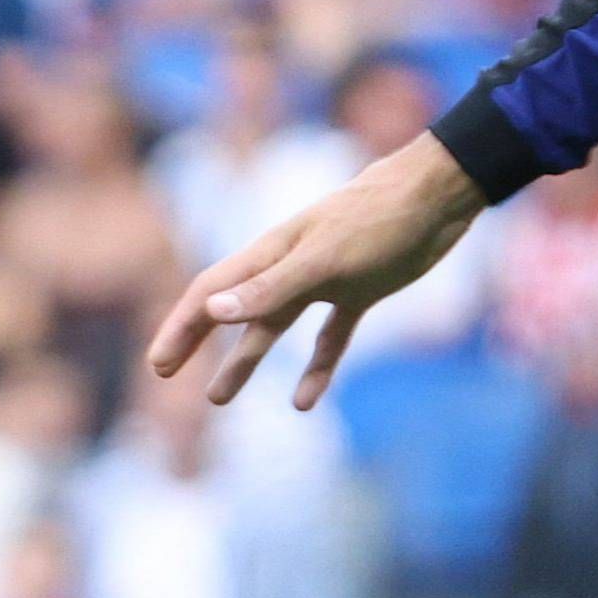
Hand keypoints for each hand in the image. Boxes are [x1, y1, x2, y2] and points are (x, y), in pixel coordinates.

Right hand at [144, 135, 486, 411]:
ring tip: (218, 397)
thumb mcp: (323, 260)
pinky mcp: (359, 291)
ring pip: (274, 328)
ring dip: (245, 361)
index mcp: (271, 254)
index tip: (159, 364)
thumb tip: (213, 312)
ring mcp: (324, 281)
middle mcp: (290, 268)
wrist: (437, 196)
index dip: (181, 328)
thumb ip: (270, 288)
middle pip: (233, 311)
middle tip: (165, 373)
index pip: (211, 293)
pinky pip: (328, 338)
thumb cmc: (377, 220)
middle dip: (196, 342)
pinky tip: (305, 401)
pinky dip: (316, 368)